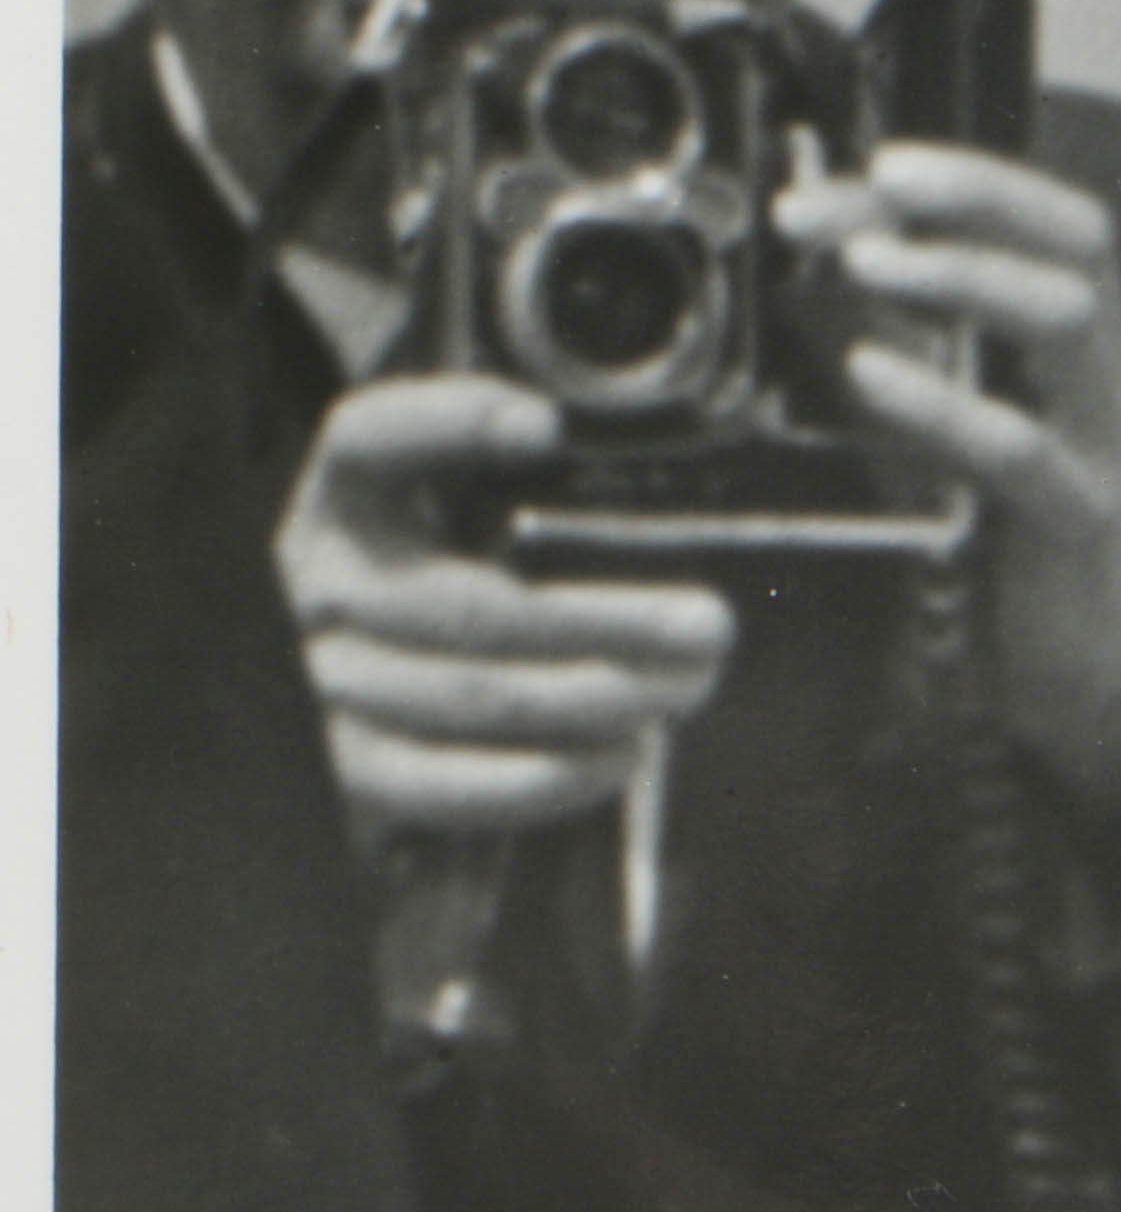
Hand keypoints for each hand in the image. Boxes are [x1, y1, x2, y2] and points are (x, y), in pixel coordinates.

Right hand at [274, 375, 735, 844]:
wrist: (426, 677)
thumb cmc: (491, 566)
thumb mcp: (500, 505)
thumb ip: (552, 484)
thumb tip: (644, 477)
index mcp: (353, 491)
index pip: (368, 438)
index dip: (448, 426)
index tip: (545, 427)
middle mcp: (323, 578)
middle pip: (461, 603)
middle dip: (598, 620)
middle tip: (707, 626)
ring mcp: (326, 675)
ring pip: (465, 693)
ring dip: (594, 696)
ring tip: (687, 686)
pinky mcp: (353, 764)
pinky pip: (435, 784)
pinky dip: (540, 778)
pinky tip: (624, 754)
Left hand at [786, 142, 1120, 811]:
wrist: (1063, 680)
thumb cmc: (994, 532)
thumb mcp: (933, 408)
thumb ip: (886, 330)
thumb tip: (809, 242)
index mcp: (1077, 342)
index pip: (1059, 221)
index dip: (983, 177)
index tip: (885, 161)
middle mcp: (1103, 377)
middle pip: (1078, 246)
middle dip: (973, 202)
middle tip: (869, 194)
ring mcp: (1101, 446)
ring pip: (1069, 321)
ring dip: (965, 274)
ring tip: (868, 262)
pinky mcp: (1078, 522)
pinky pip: (1023, 448)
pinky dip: (945, 401)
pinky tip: (871, 378)